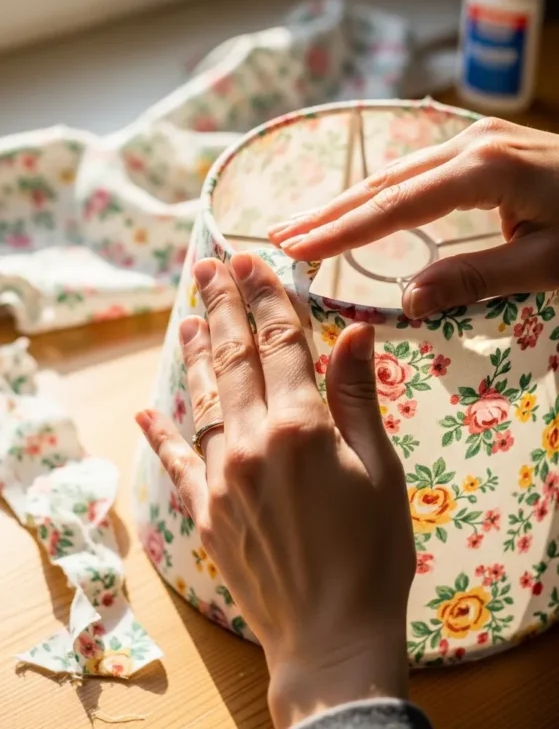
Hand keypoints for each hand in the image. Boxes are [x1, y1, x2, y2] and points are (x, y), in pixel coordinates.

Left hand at [137, 254, 413, 728]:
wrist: (332, 638)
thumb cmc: (373, 554)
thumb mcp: (380, 469)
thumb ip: (358, 397)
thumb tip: (357, 331)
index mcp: (301, 427)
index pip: (280, 343)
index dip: (267, 297)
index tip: (253, 262)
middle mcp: (251, 443)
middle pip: (233, 359)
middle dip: (221, 307)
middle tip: (209, 267)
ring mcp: (221, 478)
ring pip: (203, 399)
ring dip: (195, 353)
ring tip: (186, 316)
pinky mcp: (205, 513)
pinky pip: (176, 463)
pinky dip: (161, 434)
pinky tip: (147, 411)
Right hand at [268, 117, 558, 318]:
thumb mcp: (550, 264)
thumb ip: (476, 278)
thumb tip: (407, 300)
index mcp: (484, 170)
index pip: (394, 206)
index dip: (341, 232)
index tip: (295, 250)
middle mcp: (472, 145)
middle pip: (385, 182)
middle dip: (330, 212)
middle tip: (278, 237)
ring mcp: (480, 140)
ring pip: (399, 173)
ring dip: (350, 201)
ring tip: (304, 224)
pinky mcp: (488, 147)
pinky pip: (420, 171)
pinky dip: (383, 194)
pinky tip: (361, 206)